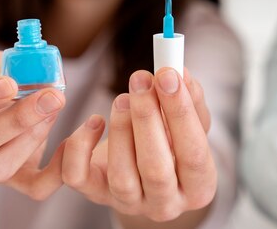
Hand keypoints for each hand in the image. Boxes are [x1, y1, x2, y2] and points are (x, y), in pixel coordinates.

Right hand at [0, 51, 65, 199]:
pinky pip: (33, 187)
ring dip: (32, 138)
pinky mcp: (7, 180)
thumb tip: (35, 68)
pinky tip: (69, 141)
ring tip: (53, 110)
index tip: (9, 83)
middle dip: (18, 119)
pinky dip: (56, 169)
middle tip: (51, 97)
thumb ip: (4, 67)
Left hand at [61, 67, 215, 223]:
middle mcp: (166, 203)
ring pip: (120, 176)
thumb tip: (180, 72)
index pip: (193, 155)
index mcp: (199, 187)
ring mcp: (130, 202)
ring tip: (122, 98)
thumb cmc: (176, 142)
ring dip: (120, 129)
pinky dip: (80, 146)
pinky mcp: (95, 194)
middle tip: (141, 79)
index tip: (168, 75)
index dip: (181, 113)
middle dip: (147, 118)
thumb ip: (191, 99)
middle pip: (156, 169)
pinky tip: (95, 121)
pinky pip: (77, 177)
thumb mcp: (193, 122)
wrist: (148, 168)